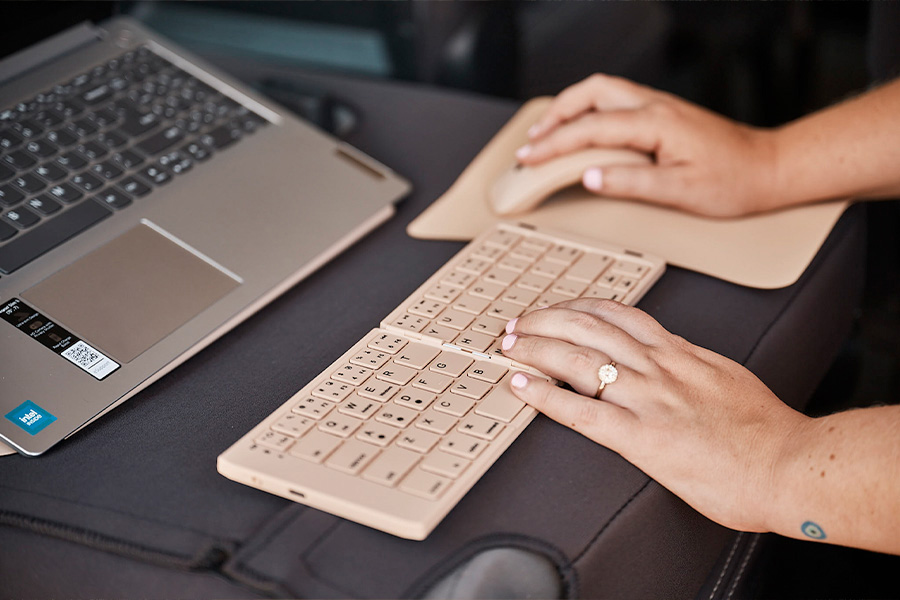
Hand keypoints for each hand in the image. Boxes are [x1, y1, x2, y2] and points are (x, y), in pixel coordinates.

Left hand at [501, 298, 808, 531]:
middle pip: (587, 328)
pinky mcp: (642, 438)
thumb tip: (670, 354)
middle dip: (545, 321)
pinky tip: (521, 389)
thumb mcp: (727, 377)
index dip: (577, 309)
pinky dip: (545, 397)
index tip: (555, 310)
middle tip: (517, 325)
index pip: (618, 315)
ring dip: (535, 349)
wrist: (790, 464)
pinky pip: (582, 413)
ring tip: (508, 347)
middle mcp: (659, 367)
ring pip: (577, 360)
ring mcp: (648, 400)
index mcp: (680, 353)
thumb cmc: (765, 430)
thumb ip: (693, 363)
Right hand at [516, 74, 779, 216]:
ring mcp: (659, 105)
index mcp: (656, 123)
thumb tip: (589, 177)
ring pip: (601, 90)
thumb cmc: (733, 182)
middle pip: (590, 93)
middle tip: (532, 142)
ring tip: (547, 133)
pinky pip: (614, 100)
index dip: (554, 145)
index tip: (530, 160)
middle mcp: (655, 106)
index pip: (590, 129)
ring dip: (569, 107)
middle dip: (554, 115)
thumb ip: (631, 183)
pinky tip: (581, 127)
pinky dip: (588, 109)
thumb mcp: (680, 192)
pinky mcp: (663, 112)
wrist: (768, 167)